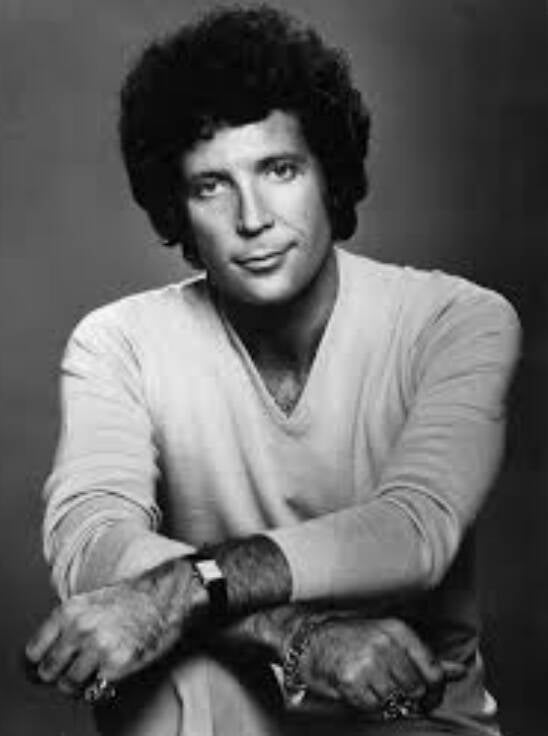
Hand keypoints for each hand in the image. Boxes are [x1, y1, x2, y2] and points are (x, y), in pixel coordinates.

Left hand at [25, 557, 205, 698]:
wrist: (169, 596)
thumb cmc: (134, 597)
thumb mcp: (92, 600)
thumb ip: (68, 623)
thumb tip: (48, 651)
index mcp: (69, 611)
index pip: (34, 651)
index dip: (42, 660)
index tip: (49, 664)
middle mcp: (80, 629)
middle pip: (48, 671)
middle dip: (59, 674)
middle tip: (74, 669)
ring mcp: (98, 648)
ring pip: (69, 685)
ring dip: (79, 684)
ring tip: (94, 671)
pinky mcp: (117, 665)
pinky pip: (94, 690)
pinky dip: (100, 687)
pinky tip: (111, 672)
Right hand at [298, 616, 464, 716]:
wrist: (310, 640)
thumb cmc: (352, 640)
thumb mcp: (390, 639)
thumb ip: (426, 658)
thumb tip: (458, 672)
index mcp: (398, 630)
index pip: (433, 671)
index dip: (434, 692)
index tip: (427, 699)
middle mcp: (385, 643)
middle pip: (415, 690)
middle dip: (408, 699)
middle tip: (393, 694)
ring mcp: (368, 661)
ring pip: (395, 700)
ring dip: (386, 702)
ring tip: (372, 688)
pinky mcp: (351, 680)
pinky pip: (373, 707)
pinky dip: (368, 706)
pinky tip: (360, 691)